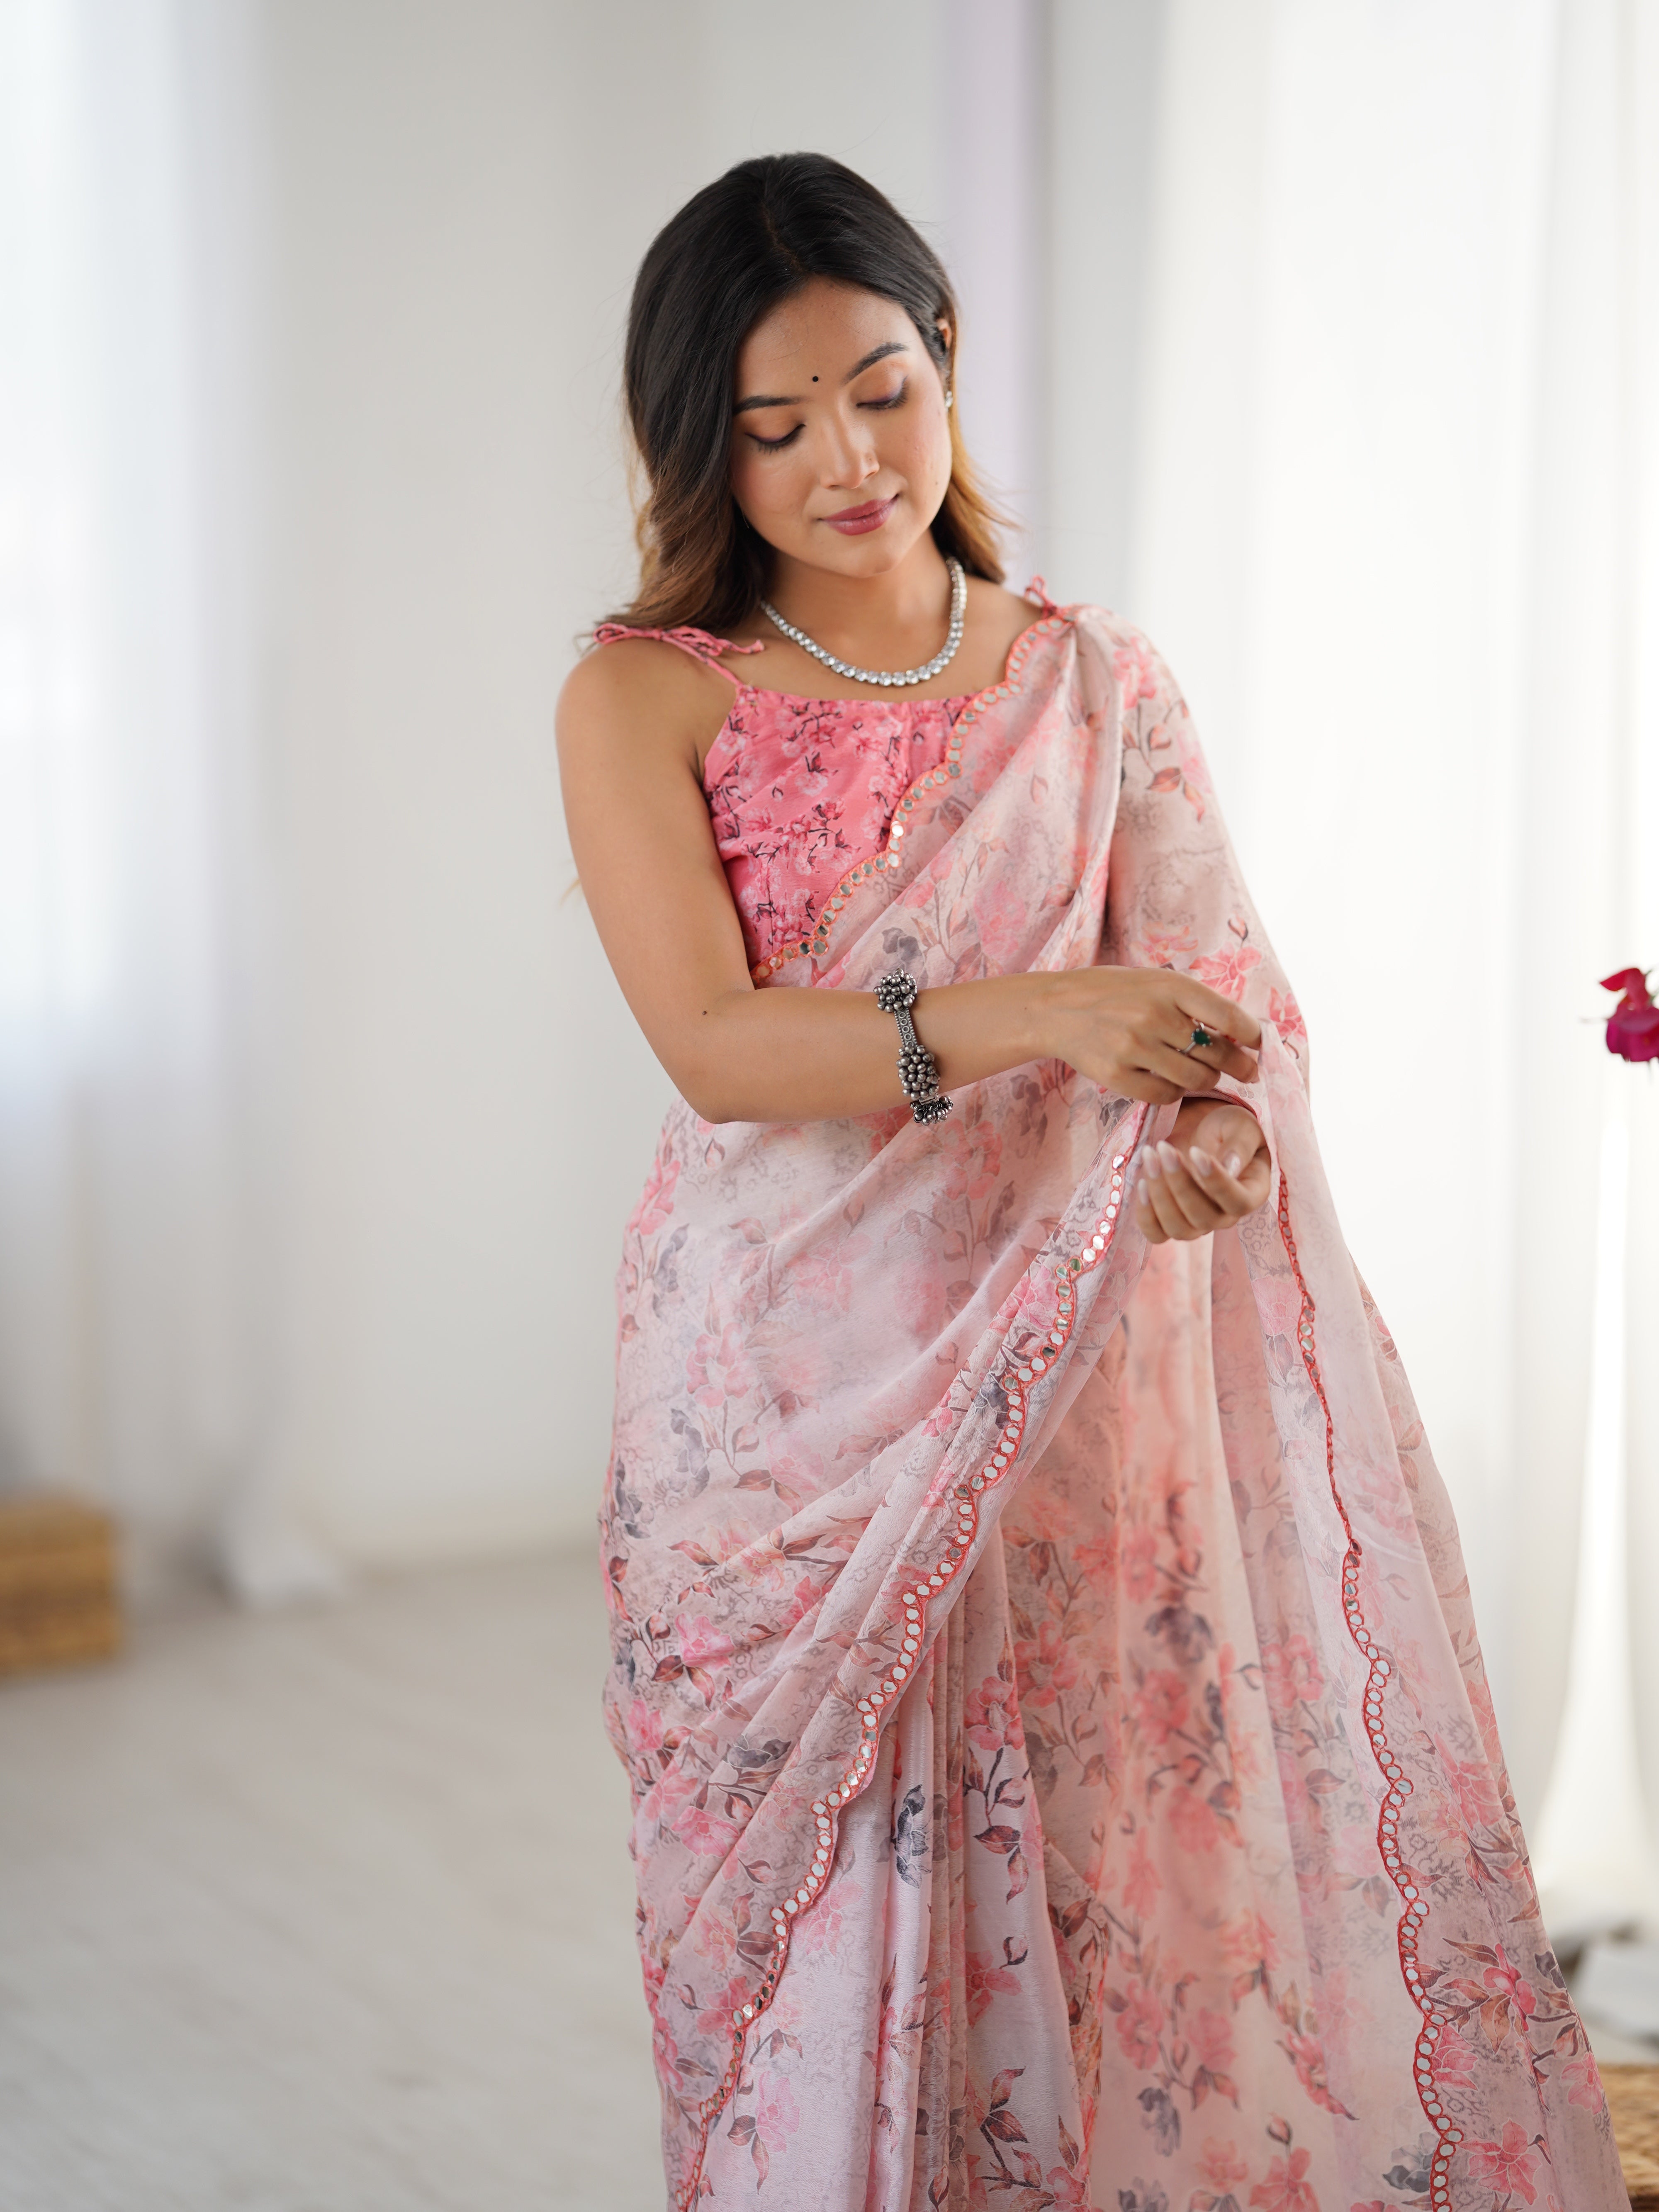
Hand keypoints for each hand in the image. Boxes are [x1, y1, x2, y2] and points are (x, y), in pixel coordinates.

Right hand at [1043, 969, 1260, 1105]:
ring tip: (1205, 1075)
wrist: (1057, 1009)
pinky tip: (1171, 1082)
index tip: (1258, 1044)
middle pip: (1216, 1053)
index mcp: (1169, 986)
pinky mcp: (1117, 1075)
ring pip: (1195, 1078)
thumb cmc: (1113, 993)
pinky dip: (1175, 1092)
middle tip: (1247, 1071)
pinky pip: (1165, 1095)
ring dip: (1206, 1080)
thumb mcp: (1155, 981)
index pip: (1227, 1015)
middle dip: (1239, 1065)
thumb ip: (1192, 1003)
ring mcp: (1134, 1047)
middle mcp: (1154, 1016)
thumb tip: (1238, 1032)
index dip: (1251, 1035)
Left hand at [1132, 1099, 1269, 1244]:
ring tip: (1149, 1157)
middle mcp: (1226, 1216)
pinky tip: (1141, 1182)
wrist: (1199, 1132)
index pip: (1239, 1202)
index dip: (1217, 1182)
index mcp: (1252, 1192)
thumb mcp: (1239, 1125)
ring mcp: (1197, 1224)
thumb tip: (1229, 1167)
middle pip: (1204, 1217)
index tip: (1195, 1151)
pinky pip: (1156, 1233)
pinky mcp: (1169, 1223)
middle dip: (1179, 1182)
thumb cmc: (1226, 1129)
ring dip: (1159, 1194)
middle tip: (1163, 1148)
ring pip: (1178, 1228)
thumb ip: (1239, 1144)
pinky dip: (1145, 1214)